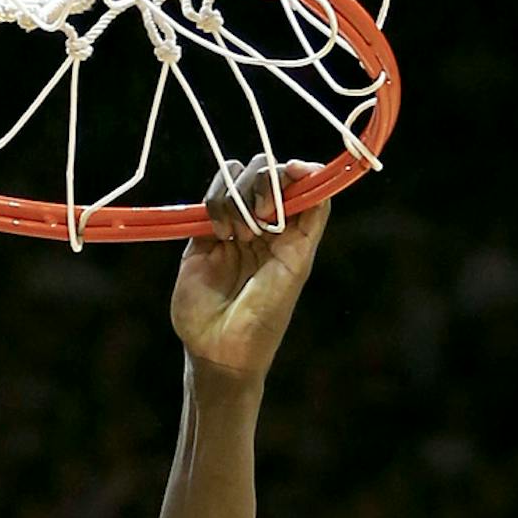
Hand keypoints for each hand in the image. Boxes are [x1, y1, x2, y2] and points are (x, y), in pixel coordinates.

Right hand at [171, 156, 327, 383]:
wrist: (223, 348)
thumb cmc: (267, 315)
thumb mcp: (298, 263)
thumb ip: (311, 217)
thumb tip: (315, 170)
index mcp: (289, 229)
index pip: (293, 179)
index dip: (294, 169)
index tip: (294, 171)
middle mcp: (261, 223)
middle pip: (264, 170)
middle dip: (265, 183)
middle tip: (264, 214)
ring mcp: (231, 226)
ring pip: (234, 175)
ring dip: (239, 195)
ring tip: (240, 234)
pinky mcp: (201, 234)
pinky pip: (210, 197)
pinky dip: (217, 203)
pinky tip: (222, 234)